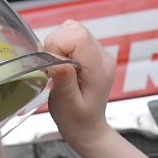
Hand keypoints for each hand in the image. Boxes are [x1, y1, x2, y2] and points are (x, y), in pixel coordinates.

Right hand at [43, 20, 157, 157]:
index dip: (58, 46)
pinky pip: (71, 37)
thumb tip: (56, 58)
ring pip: (70, 30)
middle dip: (56, 46)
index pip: (78, 35)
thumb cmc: (77, 120)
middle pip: (73, 29)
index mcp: (99, 67)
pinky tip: (62, 68)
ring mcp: (98, 53)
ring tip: (59, 71)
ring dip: (57, 48)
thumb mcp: (67, 104)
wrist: (87, 128)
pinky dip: (60, 49)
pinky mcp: (90, 53)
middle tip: (55, 70)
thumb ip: (64, 79)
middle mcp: (102, 56)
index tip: (54, 67)